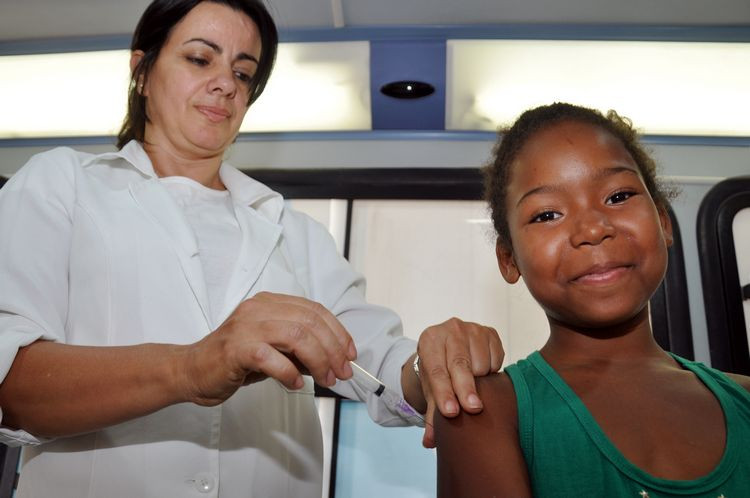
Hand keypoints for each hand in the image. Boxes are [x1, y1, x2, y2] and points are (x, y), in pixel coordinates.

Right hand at [179, 292, 356, 405]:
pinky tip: (295, 384)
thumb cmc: (234, 361)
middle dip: (333, 349)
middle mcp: (259, 308)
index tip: (350, 354)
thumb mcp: (273, 349)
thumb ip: (299, 349)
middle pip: (310, 322)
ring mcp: (246, 326)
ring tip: (326, 379)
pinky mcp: (235, 348)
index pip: (314, 310)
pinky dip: (289, 373)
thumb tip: (333, 360)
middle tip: (342, 372)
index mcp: (270, 302)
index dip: (338, 332)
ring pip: (297, 336)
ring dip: (318, 361)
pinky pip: (272, 358)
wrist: (192, 371)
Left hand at [407, 318, 502, 447]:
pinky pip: (496, 356)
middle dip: (466, 388)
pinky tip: (483, 371)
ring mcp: (471, 328)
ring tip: (474, 382)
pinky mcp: (490, 331)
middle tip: (473, 409)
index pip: (436, 371)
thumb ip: (432, 415)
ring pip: (481, 361)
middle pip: (460, 364)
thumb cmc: (440, 372)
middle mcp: (449, 330)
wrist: (450, 349)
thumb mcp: (432, 390)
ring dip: (481, 379)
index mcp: (429, 341)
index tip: (451, 412)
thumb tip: (429, 442)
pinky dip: (492, 369)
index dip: (444, 392)